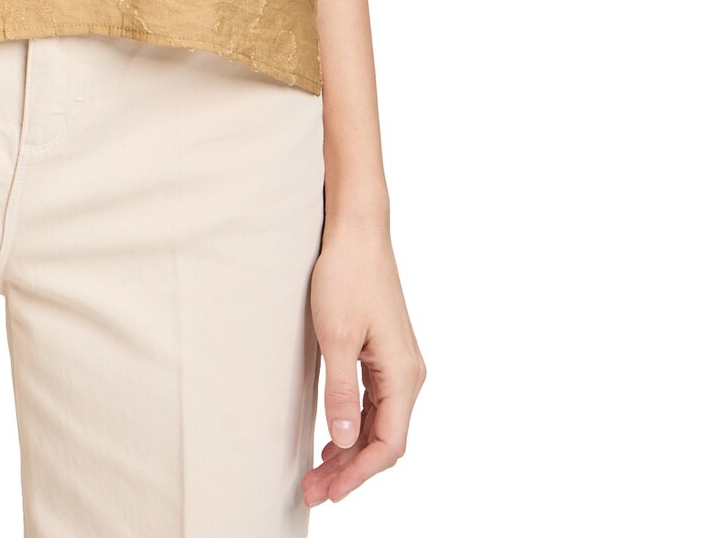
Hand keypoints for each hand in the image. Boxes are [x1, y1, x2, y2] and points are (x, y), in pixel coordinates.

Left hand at [303, 215, 426, 506]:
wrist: (357, 231)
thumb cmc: (346, 276)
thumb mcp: (336, 337)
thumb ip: (341, 392)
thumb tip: (345, 441)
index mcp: (403, 375)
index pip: (388, 444)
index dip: (359, 474)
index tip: (330, 491)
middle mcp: (408, 375)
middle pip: (384, 440)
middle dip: (351, 470)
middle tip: (314, 491)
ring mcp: (398, 365)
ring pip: (379, 424)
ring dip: (351, 451)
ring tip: (318, 475)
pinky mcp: (385, 354)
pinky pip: (375, 404)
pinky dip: (355, 426)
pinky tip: (334, 440)